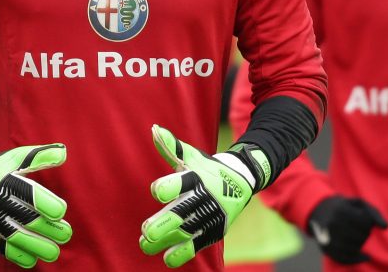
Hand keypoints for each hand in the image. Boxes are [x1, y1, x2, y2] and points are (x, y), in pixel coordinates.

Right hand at [0, 141, 71, 268]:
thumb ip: (41, 156)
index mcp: (7, 180)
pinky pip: (3, 247)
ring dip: (38, 246)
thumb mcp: (17, 157)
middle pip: (27, 219)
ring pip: (16, 237)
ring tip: (54, 252)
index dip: (49, 205)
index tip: (61, 211)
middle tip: (66, 234)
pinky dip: (19, 255)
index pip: (31, 195)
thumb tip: (64, 152)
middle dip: (50, 230)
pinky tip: (34, 258)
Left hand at [140, 125, 266, 267]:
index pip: (182, 182)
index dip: (169, 186)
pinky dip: (183, 252)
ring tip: (146, 245)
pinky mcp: (214, 230)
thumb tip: (154, 129)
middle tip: (146, 230)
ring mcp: (210, 216)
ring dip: (167, 239)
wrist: (241, 180)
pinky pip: (198, 243)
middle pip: (183, 211)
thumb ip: (171, 146)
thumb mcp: (191, 156)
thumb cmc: (206, 167)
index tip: (156, 191)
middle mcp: (205, 198)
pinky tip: (167, 259)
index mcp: (197, 177)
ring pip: (187, 230)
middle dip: (165, 222)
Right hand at [307, 195, 387, 264]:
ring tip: (356, 237)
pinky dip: (357, 259)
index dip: (368, 223)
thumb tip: (385, 227)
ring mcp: (328, 238)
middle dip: (364, 233)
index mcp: (341, 211)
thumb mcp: (358, 203)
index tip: (362, 219)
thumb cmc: (343, 207)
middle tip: (358, 228)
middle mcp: (332, 224)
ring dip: (360, 244)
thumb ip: (374, 212)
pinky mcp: (325, 248)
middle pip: (362, 236)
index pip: (366, 223)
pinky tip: (364, 256)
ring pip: (355, 248)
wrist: (317, 211)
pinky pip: (345, 259)